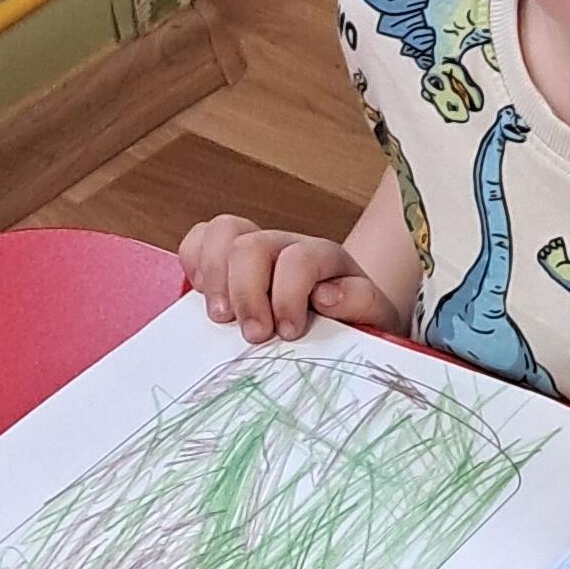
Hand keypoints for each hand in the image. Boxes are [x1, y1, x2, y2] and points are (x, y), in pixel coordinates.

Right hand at [178, 216, 404, 344]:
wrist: (347, 310)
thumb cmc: (356, 317)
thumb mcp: (375, 315)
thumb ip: (359, 302)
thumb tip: (326, 295)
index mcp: (325, 256)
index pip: (299, 258)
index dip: (289, 295)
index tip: (289, 332)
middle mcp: (287, 243)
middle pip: (252, 245)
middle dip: (246, 293)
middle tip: (253, 335)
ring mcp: (255, 246)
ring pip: (223, 232)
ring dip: (215, 278)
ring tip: (222, 317)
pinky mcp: (228, 257)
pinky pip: (201, 239)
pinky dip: (194, 263)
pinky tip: (204, 295)